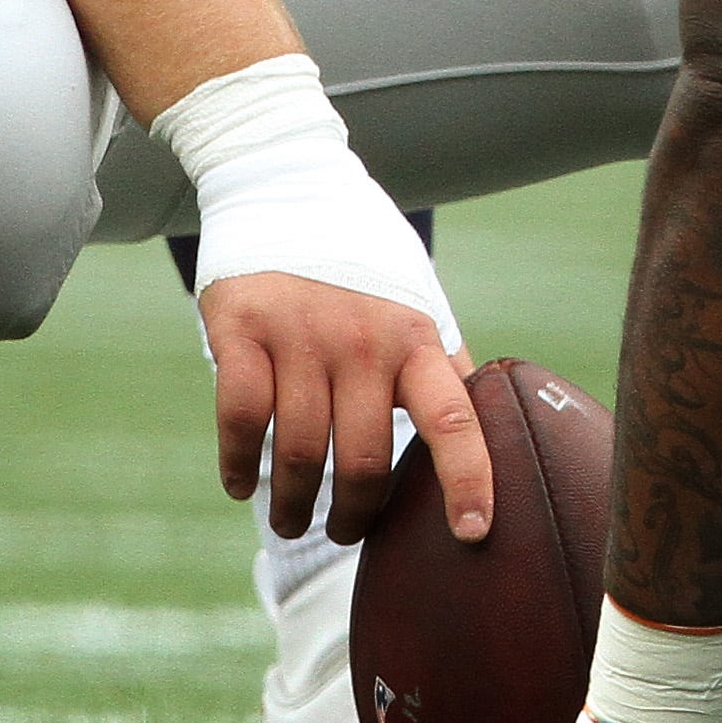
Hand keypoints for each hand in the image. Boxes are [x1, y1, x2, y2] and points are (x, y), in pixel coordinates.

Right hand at [198, 268, 483, 545]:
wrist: (288, 188)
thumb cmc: (362, 269)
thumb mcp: (415, 307)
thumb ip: (438, 369)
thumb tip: (484, 437)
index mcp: (415, 338)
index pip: (454, 419)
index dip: (469, 480)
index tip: (474, 533)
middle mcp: (363, 338)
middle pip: (362, 458)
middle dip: (354, 515)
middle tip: (345, 534)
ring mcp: (300, 333)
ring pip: (297, 450)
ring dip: (291, 502)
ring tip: (289, 521)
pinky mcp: (242, 328)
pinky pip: (239, 419)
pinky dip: (237, 465)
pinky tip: (240, 486)